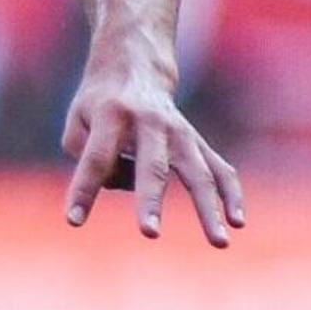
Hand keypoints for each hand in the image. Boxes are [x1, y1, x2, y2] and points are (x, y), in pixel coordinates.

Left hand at [60, 53, 245, 245]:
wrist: (135, 66)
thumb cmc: (98, 104)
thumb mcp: (77, 122)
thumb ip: (88, 159)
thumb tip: (128, 188)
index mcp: (112, 115)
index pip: (96, 158)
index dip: (84, 189)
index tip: (73, 220)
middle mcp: (151, 123)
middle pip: (152, 167)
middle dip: (150, 201)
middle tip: (149, 233)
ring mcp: (180, 132)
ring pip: (198, 173)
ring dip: (209, 208)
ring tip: (219, 242)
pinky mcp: (197, 142)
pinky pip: (219, 169)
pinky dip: (231, 195)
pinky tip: (237, 223)